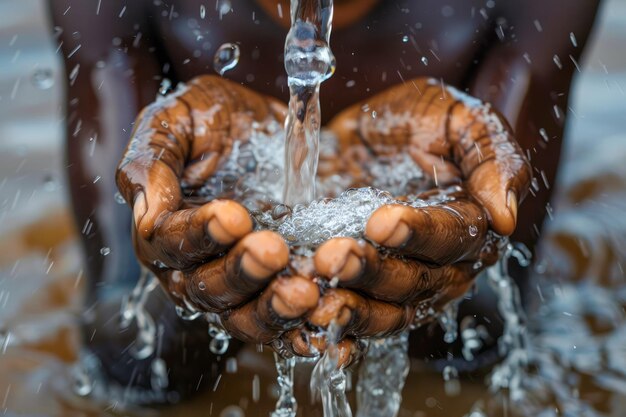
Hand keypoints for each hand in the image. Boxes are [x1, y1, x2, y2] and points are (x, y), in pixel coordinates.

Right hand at [116, 75, 319, 343]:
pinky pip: (286, 323)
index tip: (234, 215)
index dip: (200, 233)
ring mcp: (239, 285)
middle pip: (207, 289)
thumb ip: (152, 159)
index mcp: (164, 230)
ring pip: (246, 316)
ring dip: (273, 310)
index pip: (170, 243)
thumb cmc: (214, 118)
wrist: (269, 126)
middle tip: (273, 250)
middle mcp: (195, 268)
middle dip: (240, 272)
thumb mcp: (178, 120)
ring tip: (304, 293)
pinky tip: (326, 325)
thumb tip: (145, 214)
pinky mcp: (277, 289)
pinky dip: (304, 329)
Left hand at [281, 78, 530, 358]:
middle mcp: (442, 265)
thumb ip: (492, 156)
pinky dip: (335, 330)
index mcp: (471, 225)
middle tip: (333, 255)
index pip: (454, 239)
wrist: (363, 131)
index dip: (420, 233)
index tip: (382, 221)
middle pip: (416, 283)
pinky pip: (355, 322)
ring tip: (317, 294)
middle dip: (375, 271)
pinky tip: (310, 326)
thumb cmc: (418, 119)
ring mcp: (402, 284)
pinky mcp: (365, 292)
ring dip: (352, 307)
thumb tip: (506, 217)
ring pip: (386, 312)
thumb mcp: (458, 118)